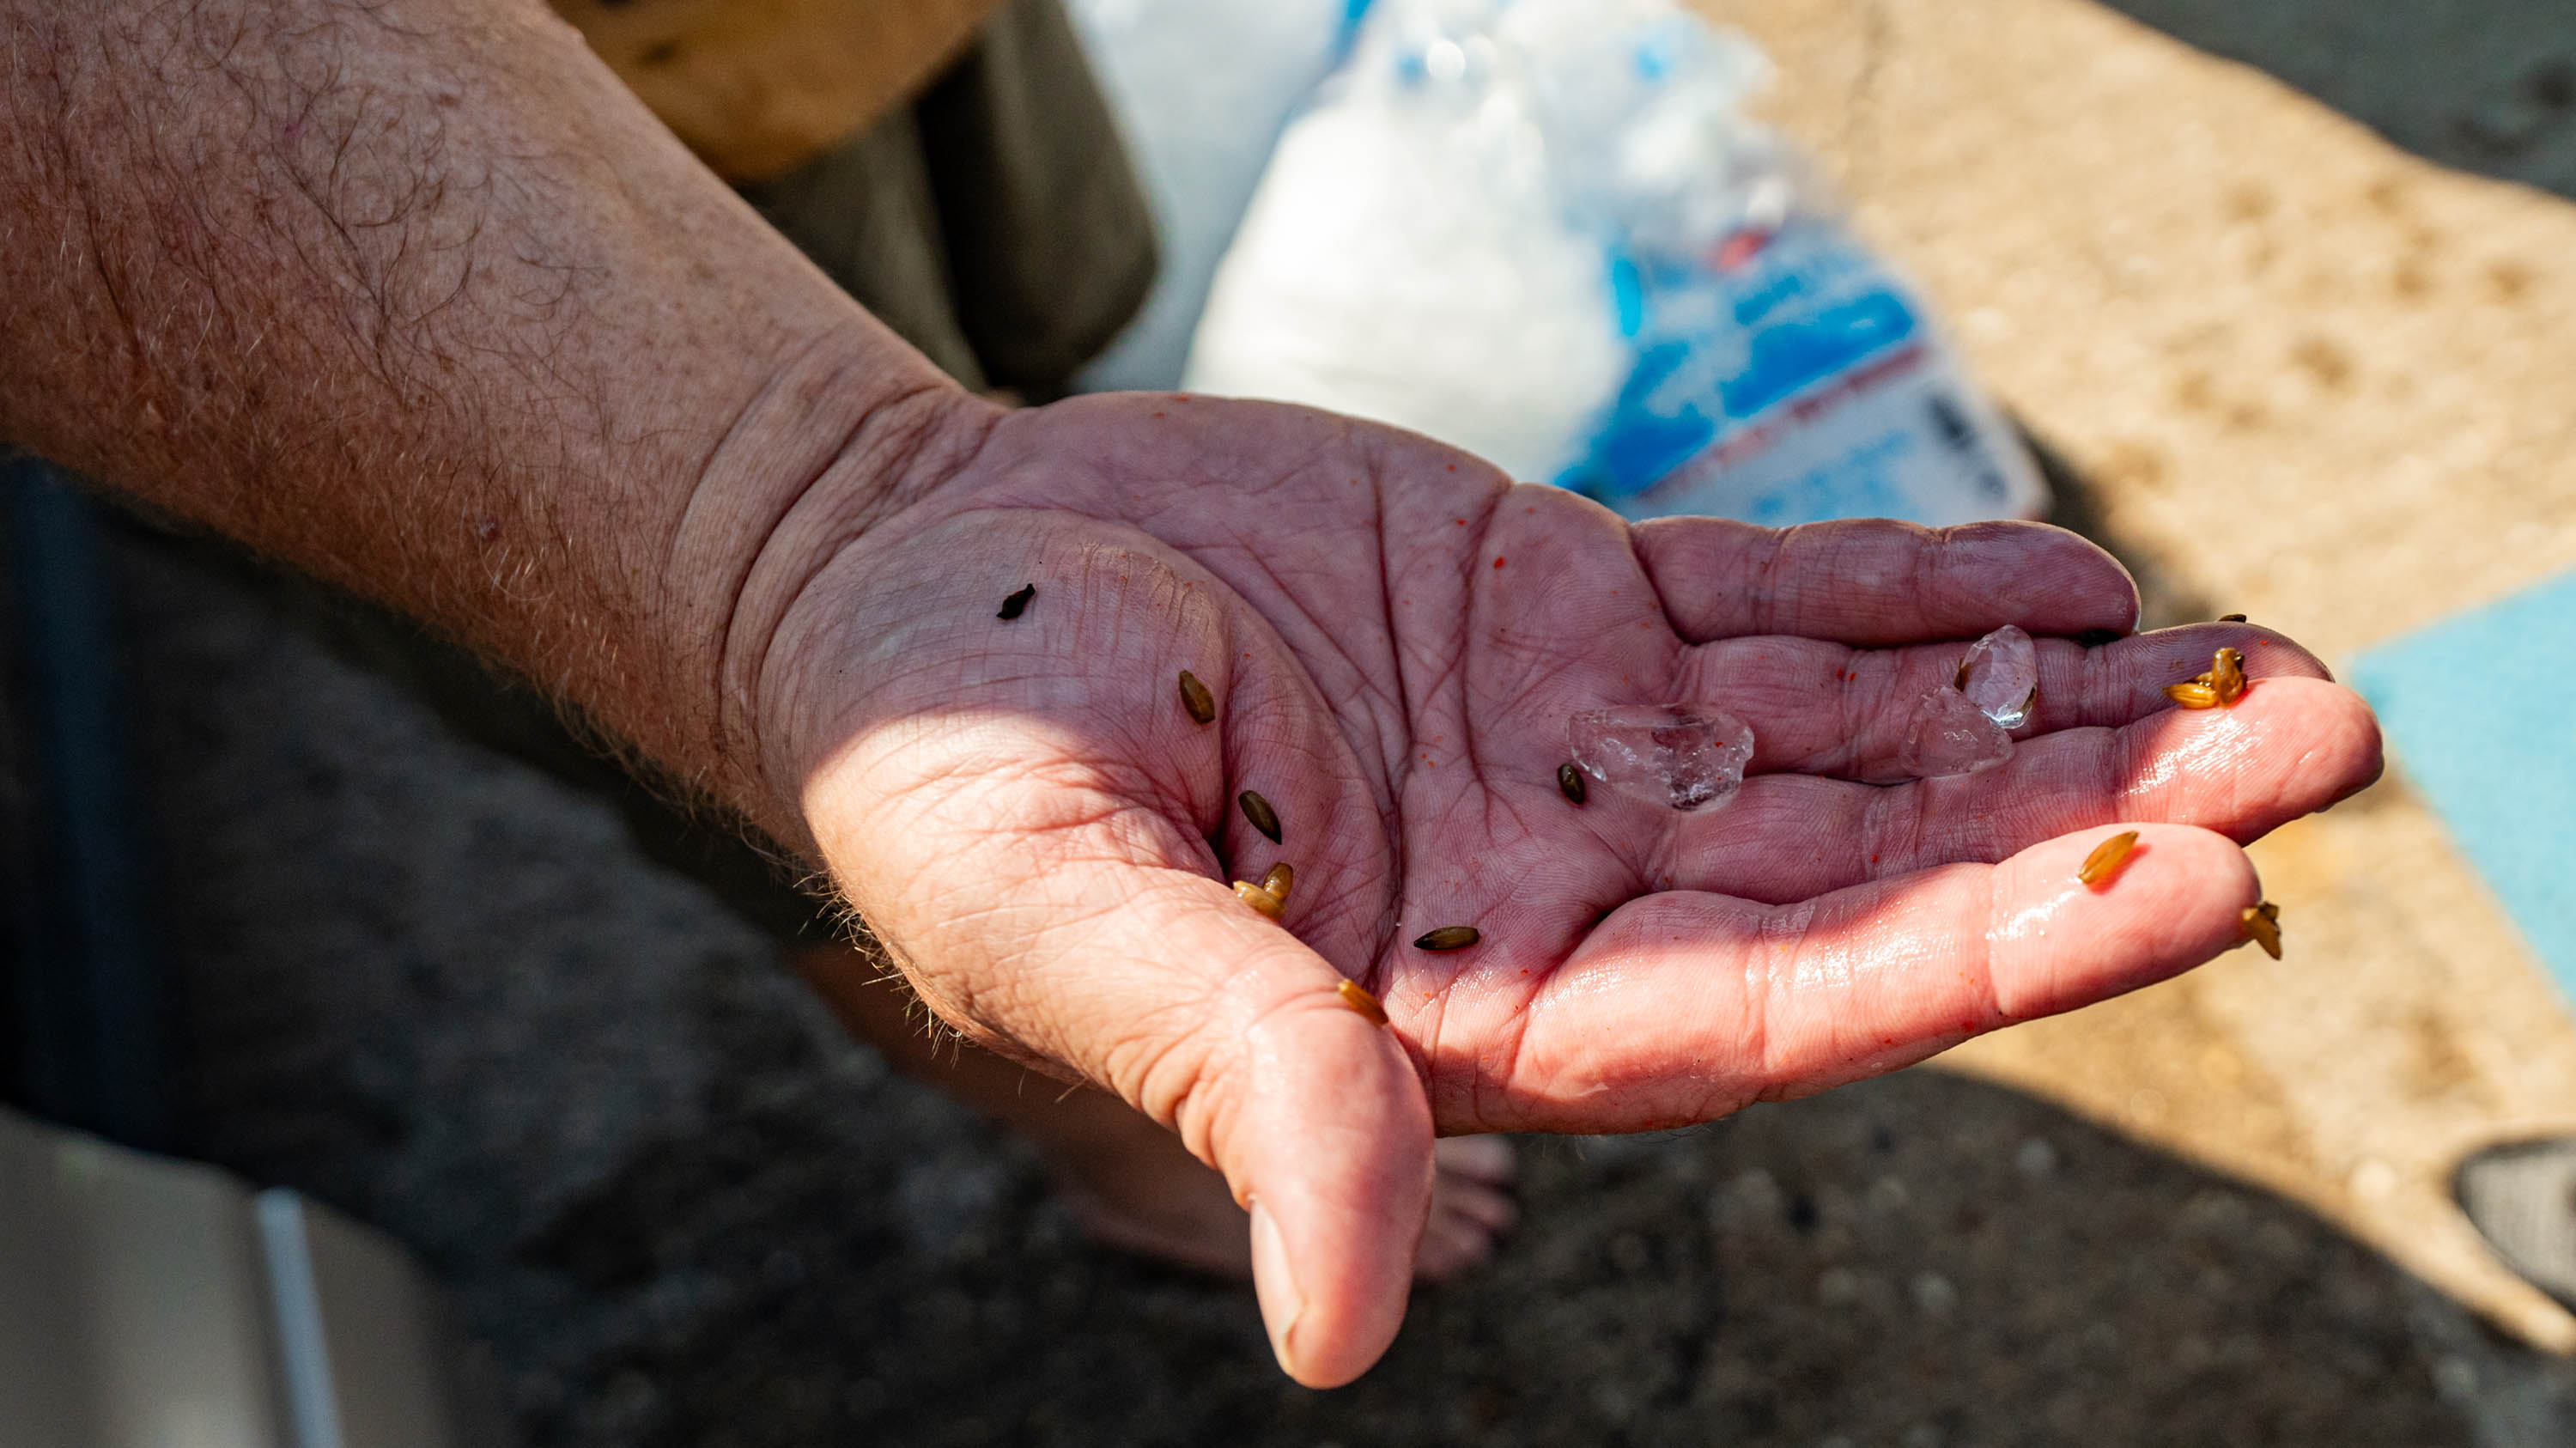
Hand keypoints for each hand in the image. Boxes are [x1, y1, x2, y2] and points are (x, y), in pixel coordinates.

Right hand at [759, 393, 2380, 1384]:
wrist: (894, 581)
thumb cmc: (935, 768)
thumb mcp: (1060, 922)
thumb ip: (1239, 1087)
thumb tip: (1350, 1327)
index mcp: (1454, 1013)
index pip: (1759, 1011)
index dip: (1966, 960)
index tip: (2179, 898)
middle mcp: (1546, 890)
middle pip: (1860, 878)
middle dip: (2081, 830)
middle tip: (2309, 757)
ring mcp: (1562, 743)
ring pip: (1848, 740)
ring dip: (2044, 711)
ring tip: (2254, 670)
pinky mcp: (1549, 604)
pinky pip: (1763, 602)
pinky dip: (1908, 591)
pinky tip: (2053, 580)